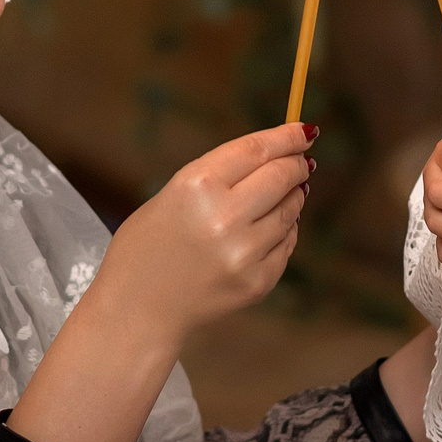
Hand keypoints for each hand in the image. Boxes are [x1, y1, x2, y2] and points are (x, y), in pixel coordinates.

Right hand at [9, 122, 313, 441]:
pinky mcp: (258, 282)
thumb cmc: (146, 247)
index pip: (256, 150)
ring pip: (290, 211)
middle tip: (301, 160)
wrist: (136, 310)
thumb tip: (278, 158)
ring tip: (286, 192)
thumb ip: (221, 176)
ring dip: (293, 197)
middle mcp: (225, 217)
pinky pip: (286, 245)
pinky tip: (269, 229)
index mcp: (196, 186)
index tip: (305, 131)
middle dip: (296, 164)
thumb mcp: (171, 195)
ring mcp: (245, 253)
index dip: (287, 137)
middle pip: (281, 177)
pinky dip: (284, 232)